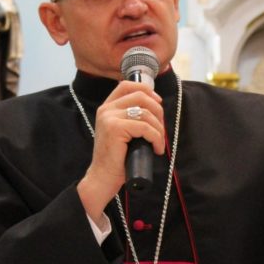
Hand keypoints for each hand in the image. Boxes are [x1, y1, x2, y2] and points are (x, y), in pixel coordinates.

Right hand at [77, 82, 165, 220]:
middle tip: (160, 129)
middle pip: (141, 96)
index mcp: (107, 107)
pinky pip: (145, 127)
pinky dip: (156, 138)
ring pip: (145, 113)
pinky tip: (156, 149)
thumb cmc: (116, 158)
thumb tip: (156, 106)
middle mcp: (106, 109)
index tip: (158, 103)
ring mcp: (109, 118)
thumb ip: (131, 117)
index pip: (127, 85)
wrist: (103, 178)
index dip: (146, 90)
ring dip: (159, 129)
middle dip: (158, 111)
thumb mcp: (123, 132)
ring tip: (158, 143)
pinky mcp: (115, 128)